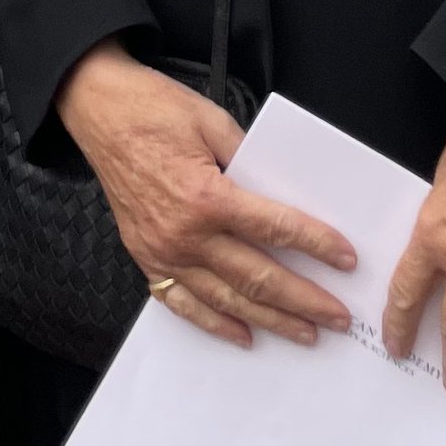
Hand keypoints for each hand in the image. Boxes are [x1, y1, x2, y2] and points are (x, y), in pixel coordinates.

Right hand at [55, 40, 355, 348]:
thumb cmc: (152, 109)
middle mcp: (186, 233)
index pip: (276, 229)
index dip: (317, 245)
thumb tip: (284, 193)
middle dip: (305, 300)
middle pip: (259, 277)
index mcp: (207, 196)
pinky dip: (214, 324)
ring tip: (305, 334)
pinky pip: (182, 303)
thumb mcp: (213, 122)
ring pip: (227, 300)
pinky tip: (242, 336)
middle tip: (339, 317)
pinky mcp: (146, 258)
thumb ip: (251, 160)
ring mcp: (164, 252)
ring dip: (270, 320)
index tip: (347, 260)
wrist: (98, 112)